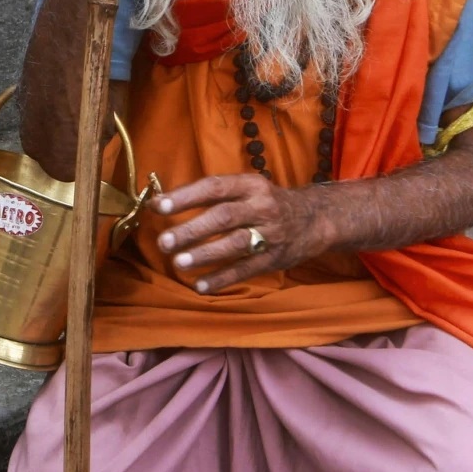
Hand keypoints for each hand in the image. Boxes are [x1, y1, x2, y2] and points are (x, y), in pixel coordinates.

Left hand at [152, 174, 334, 292]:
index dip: (186, 196)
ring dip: (205, 254)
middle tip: (164, 242)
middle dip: (192, 230)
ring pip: (235, 244)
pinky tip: (201, 286)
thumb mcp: (246, 188)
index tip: (158, 206)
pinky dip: (222, 279)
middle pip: (224, 217)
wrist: (314, 219)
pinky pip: (246, 269)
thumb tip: (162, 203)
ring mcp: (270, 234)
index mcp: (250, 185)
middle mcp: (261, 207)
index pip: (214, 187)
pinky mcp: (274, 258)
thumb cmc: (266, 203)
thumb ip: (211, 195)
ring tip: (179, 263)